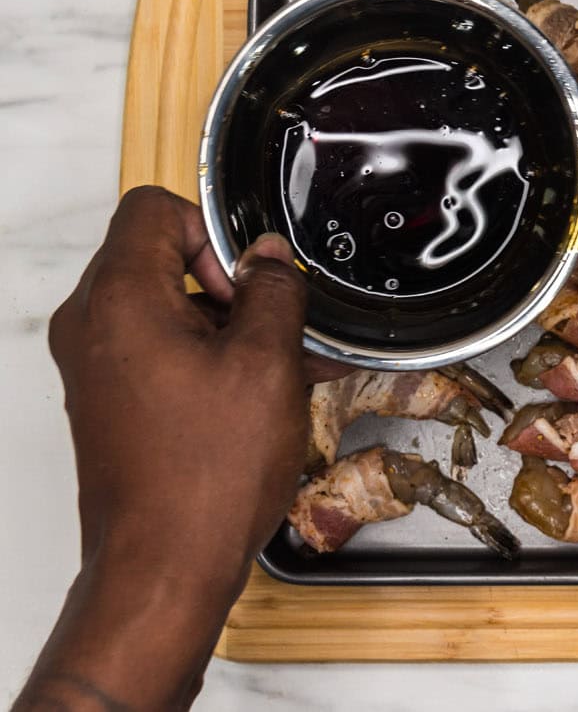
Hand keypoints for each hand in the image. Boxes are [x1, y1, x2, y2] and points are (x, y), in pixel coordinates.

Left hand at [18, 186, 312, 709]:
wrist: (163, 566)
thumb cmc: (203, 477)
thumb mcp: (266, 364)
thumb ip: (272, 293)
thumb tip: (268, 260)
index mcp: (120, 301)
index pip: (153, 208)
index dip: (213, 229)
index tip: (251, 277)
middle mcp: (92, 327)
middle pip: (159, 256)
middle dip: (228, 282)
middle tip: (275, 322)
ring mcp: (95, 366)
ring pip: (167, 307)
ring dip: (228, 324)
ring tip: (287, 366)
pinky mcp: (109, 400)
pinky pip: (160, 349)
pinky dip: (210, 356)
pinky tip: (265, 392)